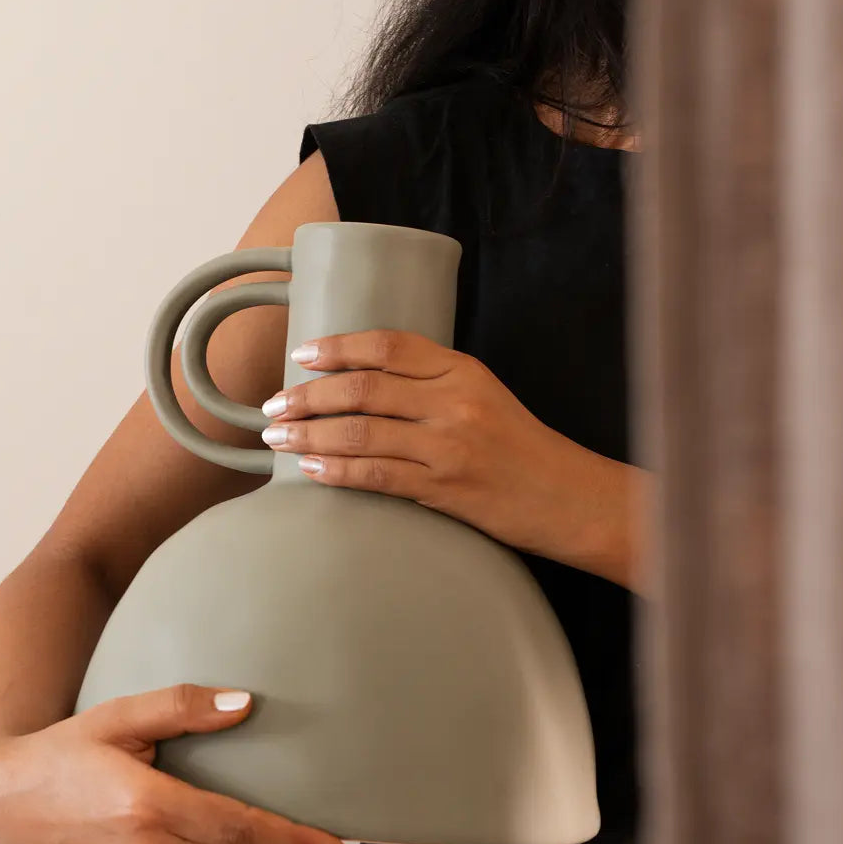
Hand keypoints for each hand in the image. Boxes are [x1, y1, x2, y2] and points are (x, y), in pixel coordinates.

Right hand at [0, 684, 348, 843]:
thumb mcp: (120, 715)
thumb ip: (184, 706)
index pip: (240, 828)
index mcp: (149, 808)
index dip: (292, 839)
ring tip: (289, 828)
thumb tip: (245, 704)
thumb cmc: (65, 748)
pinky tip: (222, 822)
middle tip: (332, 842)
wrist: (8, 800)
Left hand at [261, 329, 638, 584]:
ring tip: (278, 436)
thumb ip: (432, 384)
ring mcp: (448, 446)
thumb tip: (362, 382)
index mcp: (463, 370)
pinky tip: (310, 469)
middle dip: (309, 396)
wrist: (568, 497)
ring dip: (310, 435)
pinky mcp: (444, 488)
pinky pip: (377, 475)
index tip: (303, 355)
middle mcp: (454, 402)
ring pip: (361, 433)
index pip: (388, 346)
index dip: (338, 347)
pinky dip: (337, 471)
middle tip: (274, 404)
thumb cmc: (521, 448)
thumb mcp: (484, 396)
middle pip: (364, 388)